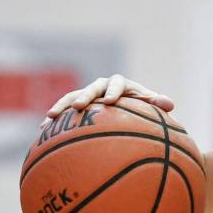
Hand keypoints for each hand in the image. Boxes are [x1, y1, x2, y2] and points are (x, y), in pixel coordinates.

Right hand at [43, 74, 174, 126]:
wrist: (126, 108)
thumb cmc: (141, 106)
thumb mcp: (150, 104)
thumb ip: (157, 103)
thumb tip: (169, 104)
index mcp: (120, 84)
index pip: (117, 83)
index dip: (113, 91)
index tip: (111, 101)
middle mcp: (101, 87)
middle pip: (92, 88)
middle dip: (85, 96)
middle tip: (79, 106)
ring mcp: (87, 95)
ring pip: (72, 97)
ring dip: (62, 105)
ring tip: (51, 116)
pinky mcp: (77, 106)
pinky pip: (64, 111)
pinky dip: (55, 118)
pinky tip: (43, 129)